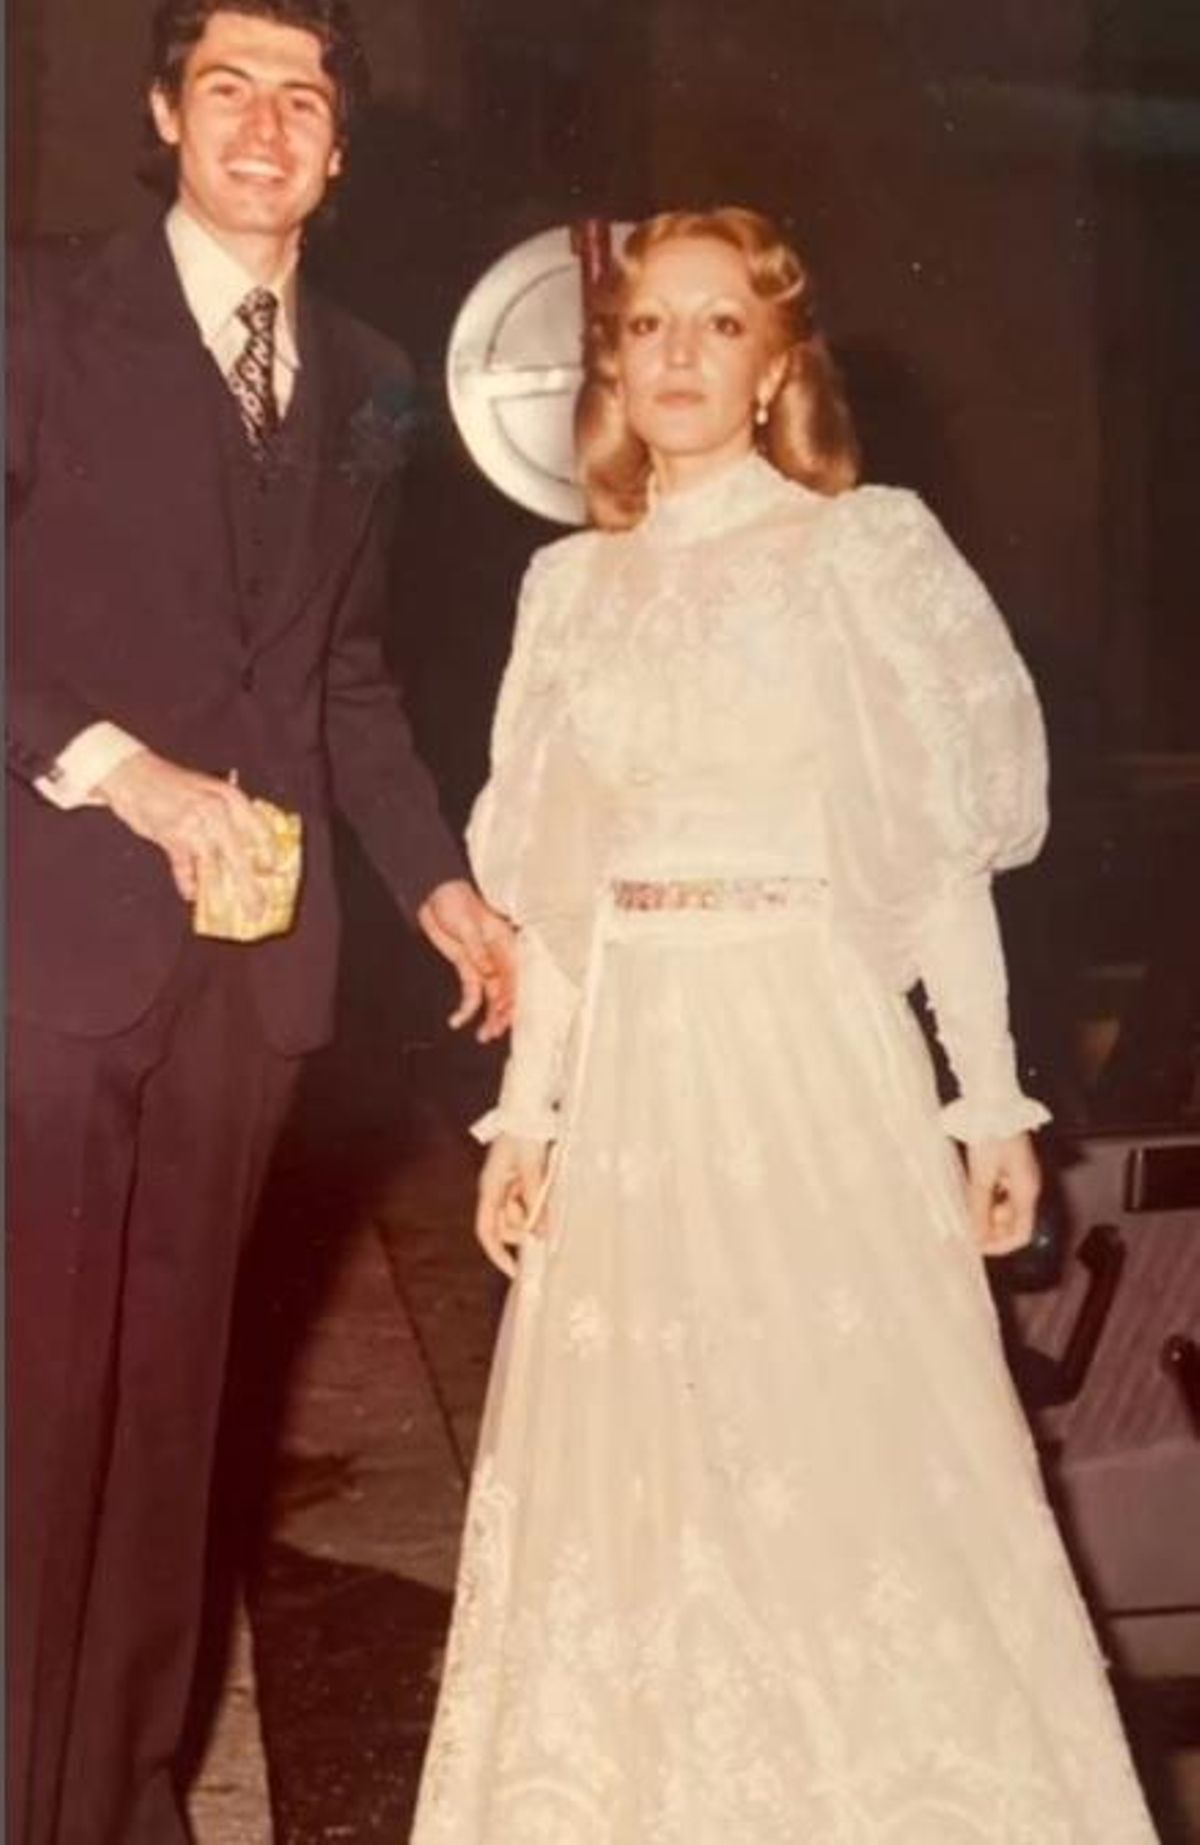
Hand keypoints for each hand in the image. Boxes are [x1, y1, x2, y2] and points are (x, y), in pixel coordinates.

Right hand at [97, 749, 275, 915]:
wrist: (132, 774)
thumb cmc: (171, 785)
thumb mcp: (208, 792)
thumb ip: (227, 816)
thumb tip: (243, 849)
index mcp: (230, 797)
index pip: (261, 831)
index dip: (269, 855)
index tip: (272, 871)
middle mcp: (217, 810)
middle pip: (240, 856)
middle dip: (250, 887)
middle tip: (257, 907)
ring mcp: (195, 824)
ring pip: (214, 868)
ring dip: (222, 893)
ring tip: (228, 910)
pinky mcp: (173, 836)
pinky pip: (185, 869)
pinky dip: (188, 883)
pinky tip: (192, 894)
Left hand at [418, 879, 514, 1041]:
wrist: (434, 896)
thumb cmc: (455, 901)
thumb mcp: (467, 924)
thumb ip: (478, 950)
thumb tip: (488, 972)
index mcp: (505, 944)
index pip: (516, 975)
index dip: (514, 996)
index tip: (508, 1013)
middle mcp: (498, 958)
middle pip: (506, 991)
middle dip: (503, 1014)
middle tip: (495, 1032)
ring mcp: (483, 965)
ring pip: (491, 998)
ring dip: (489, 1018)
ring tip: (484, 1036)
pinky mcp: (466, 969)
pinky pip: (470, 994)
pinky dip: (465, 1009)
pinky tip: (457, 1021)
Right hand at [475, 1134, 550, 1277]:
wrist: (527, 1108)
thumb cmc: (525, 1135)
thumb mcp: (531, 1168)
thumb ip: (535, 1199)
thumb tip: (539, 1232)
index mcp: (489, 1189)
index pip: (487, 1231)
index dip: (498, 1255)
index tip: (515, 1272)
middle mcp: (495, 1192)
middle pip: (507, 1227)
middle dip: (525, 1223)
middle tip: (540, 1199)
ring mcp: (507, 1187)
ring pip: (522, 1215)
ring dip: (535, 1208)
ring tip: (542, 1179)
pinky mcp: (520, 1181)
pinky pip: (530, 1202)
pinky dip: (540, 1200)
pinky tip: (545, 1180)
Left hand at [966, 1132, 1040, 1256]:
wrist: (994, 1103)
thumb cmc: (991, 1136)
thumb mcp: (982, 1175)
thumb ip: (979, 1208)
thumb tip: (975, 1237)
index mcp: (1027, 1191)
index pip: (1021, 1234)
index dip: (1000, 1245)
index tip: (978, 1246)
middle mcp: (1027, 1187)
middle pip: (1013, 1223)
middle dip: (990, 1230)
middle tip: (965, 1227)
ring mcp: (1019, 1177)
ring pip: (1004, 1209)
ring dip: (986, 1215)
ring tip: (964, 1211)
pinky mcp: (1009, 1168)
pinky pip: (999, 1193)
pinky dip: (985, 1200)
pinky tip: (969, 1196)